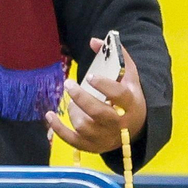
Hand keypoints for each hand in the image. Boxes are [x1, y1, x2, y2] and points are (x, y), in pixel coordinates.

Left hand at [44, 37, 146, 154]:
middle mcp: (120, 124)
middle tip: (69, 84)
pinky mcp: (94, 146)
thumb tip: (93, 40)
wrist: (137, 125)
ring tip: (74, 100)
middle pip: (98, 113)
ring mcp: (107, 138)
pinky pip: (73, 141)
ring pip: (84, 126)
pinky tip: (50, 115)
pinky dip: (59, 130)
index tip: (90, 76)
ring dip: (74, 110)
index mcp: (131, 104)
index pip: (119, 95)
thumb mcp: (128, 73)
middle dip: (81, 98)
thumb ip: (115, 54)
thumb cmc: (129, 94)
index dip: (104, 86)